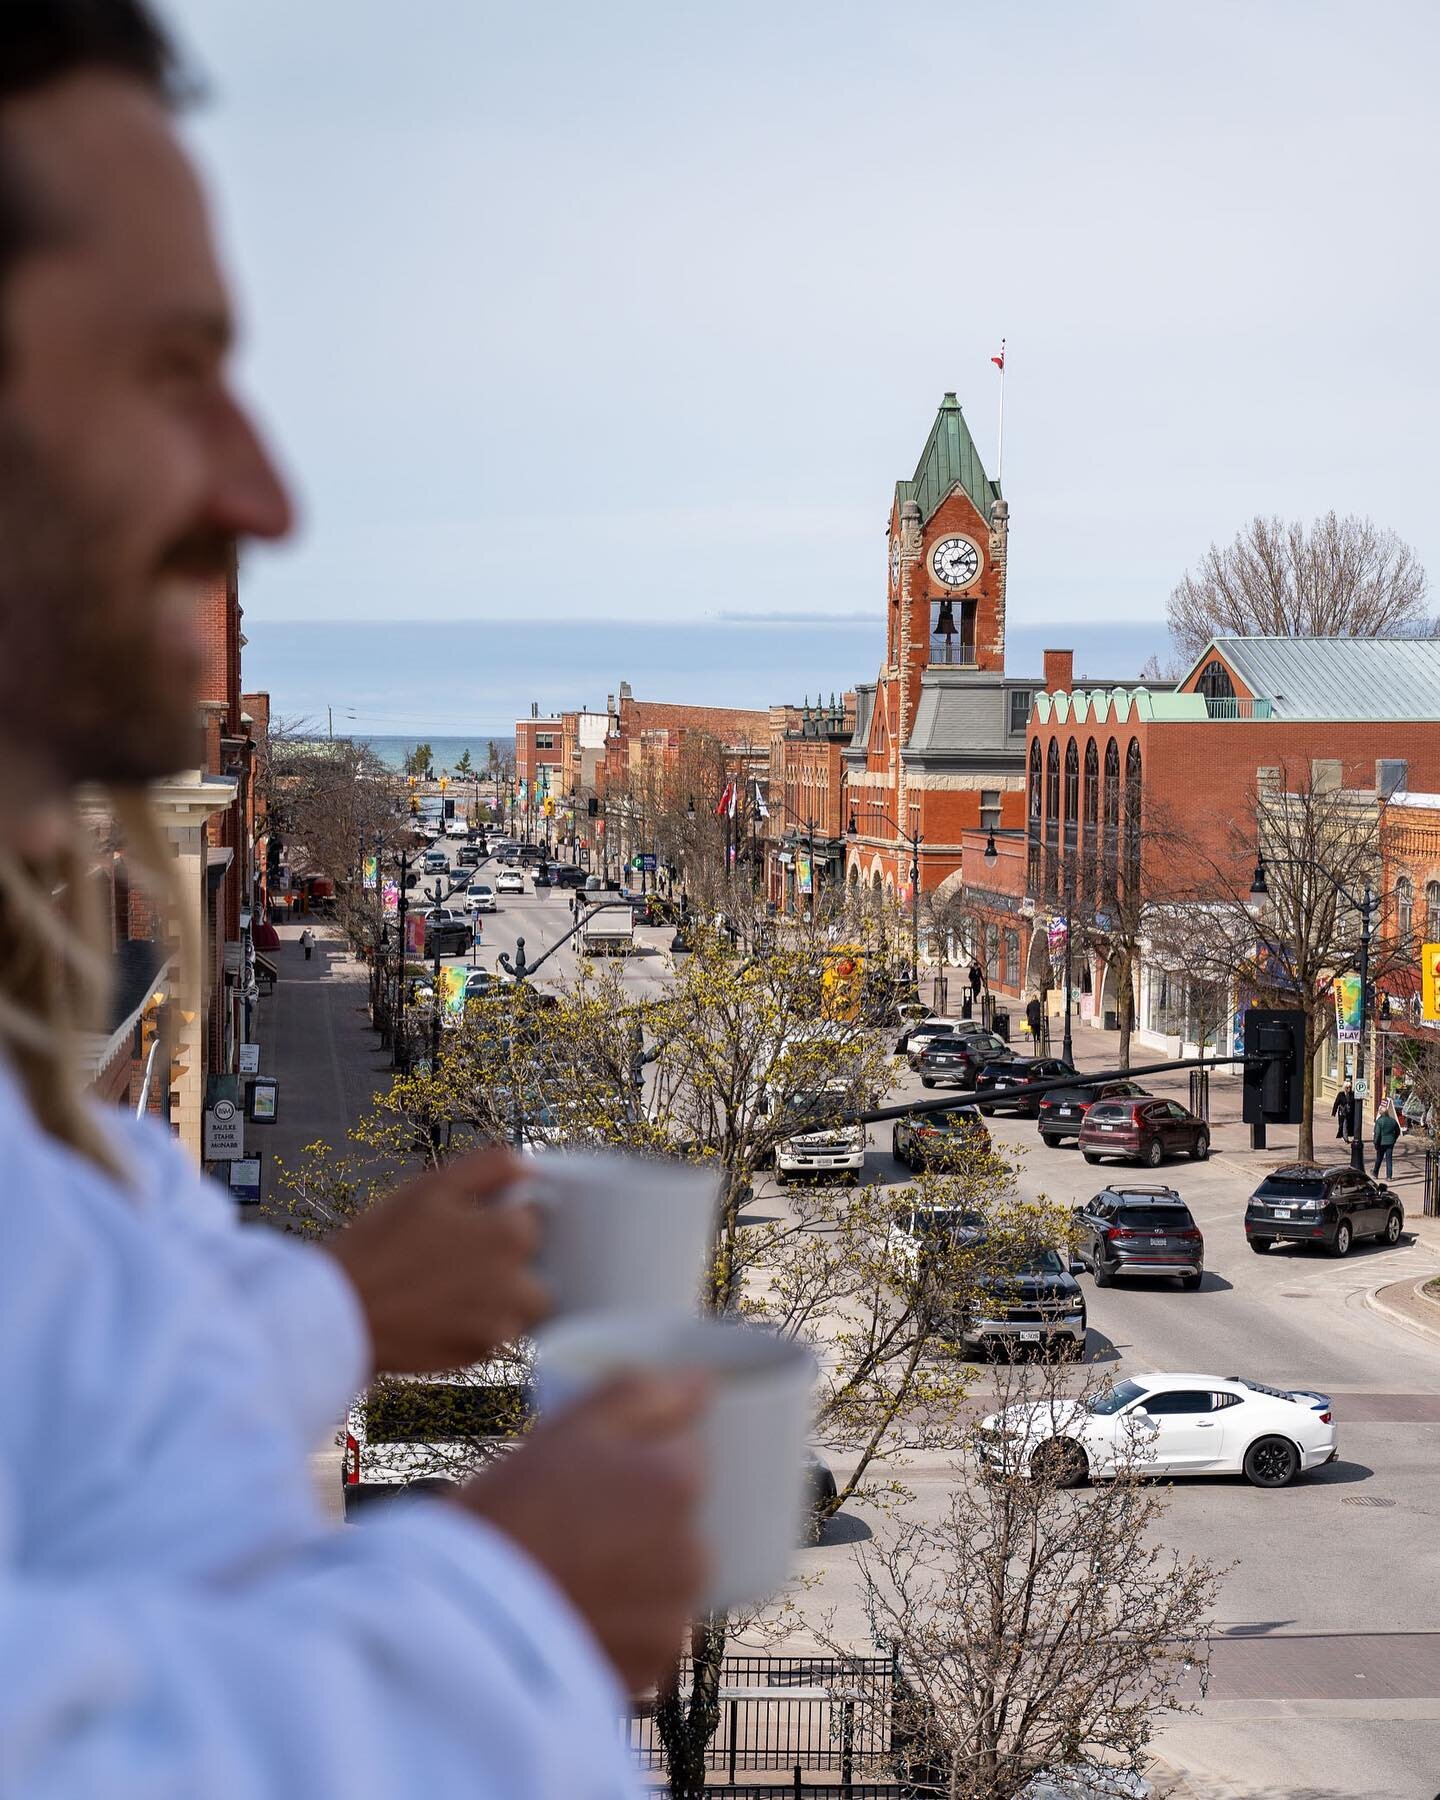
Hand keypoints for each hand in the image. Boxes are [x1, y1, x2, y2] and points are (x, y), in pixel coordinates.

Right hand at [327, 1150, 547, 1374]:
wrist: (335, 1312)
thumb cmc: (379, 1244)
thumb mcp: (432, 1188)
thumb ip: (490, 1168)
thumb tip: (529, 1165)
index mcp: (509, 1237)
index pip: (534, 1221)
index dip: (504, 1218)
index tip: (476, 1222)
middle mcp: (514, 1286)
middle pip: (539, 1270)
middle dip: (513, 1263)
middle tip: (466, 1258)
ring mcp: (497, 1327)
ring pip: (521, 1308)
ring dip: (501, 1297)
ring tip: (452, 1287)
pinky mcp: (475, 1357)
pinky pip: (495, 1336)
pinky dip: (478, 1325)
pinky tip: (441, 1311)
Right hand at [461, 1374, 707, 1690]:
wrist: (460, 1617)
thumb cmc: (512, 1509)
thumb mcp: (570, 1427)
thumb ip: (646, 1393)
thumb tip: (704, 1382)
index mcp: (679, 1485)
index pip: (683, 1454)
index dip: (635, 1457)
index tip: (589, 1472)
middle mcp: (693, 1555)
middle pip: (678, 1520)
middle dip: (639, 1516)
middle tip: (570, 1521)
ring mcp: (674, 1619)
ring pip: (664, 1577)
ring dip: (634, 1571)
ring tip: (567, 1569)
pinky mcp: (650, 1670)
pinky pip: (647, 1631)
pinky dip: (621, 1621)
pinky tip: (572, 1608)